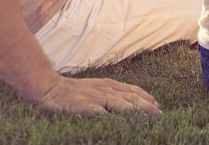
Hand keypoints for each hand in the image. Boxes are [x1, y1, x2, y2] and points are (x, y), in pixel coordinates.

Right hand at [38, 75, 159, 114]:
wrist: (50, 88)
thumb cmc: (74, 91)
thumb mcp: (96, 88)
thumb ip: (112, 94)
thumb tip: (130, 102)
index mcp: (109, 85)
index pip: (132, 90)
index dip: (146, 98)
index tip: (157, 106)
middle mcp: (105, 90)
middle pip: (130, 97)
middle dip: (145, 106)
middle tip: (158, 114)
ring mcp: (95, 98)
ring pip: (120, 104)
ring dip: (135, 110)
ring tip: (147, 117)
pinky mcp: (85, 107)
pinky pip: (101, 113)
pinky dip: (112, 118)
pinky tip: (121, 124)